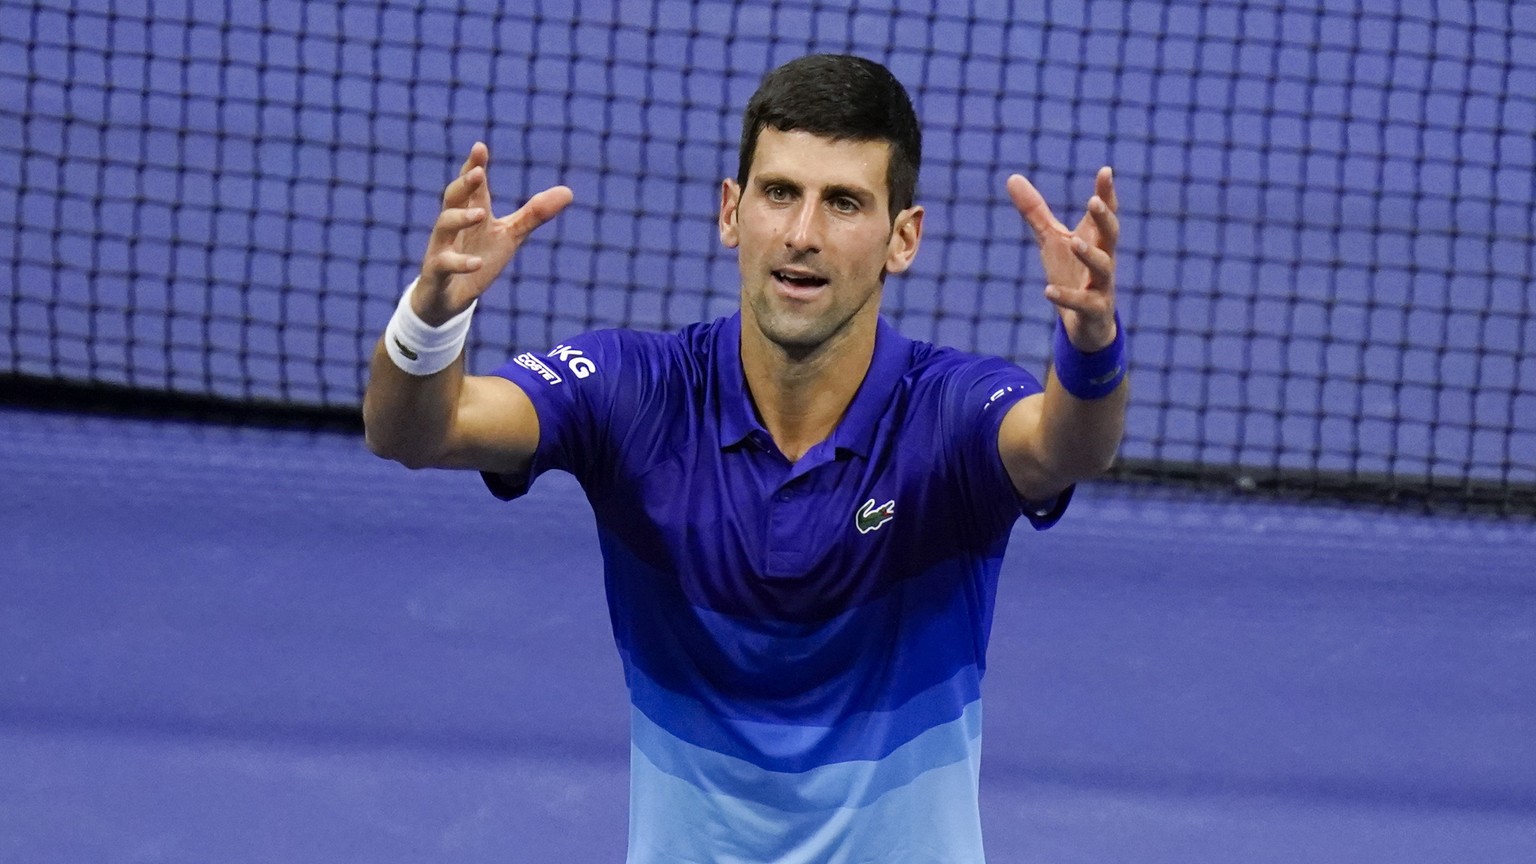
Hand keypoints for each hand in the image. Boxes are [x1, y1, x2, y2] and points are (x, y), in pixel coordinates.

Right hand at [415, 142, 573, 324]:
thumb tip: (568, 191)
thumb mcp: (510, 236)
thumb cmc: (479, 258)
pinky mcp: (437, 273)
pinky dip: (460, 262)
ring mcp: (442, 248)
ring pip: (444, 226)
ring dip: (460, 218)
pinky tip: (478, 262)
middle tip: (478, 172)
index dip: (474, 166)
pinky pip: (444, 264)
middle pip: (452, 198)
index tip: (480, 147)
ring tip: (480, 214)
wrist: (450, 299)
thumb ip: (534, 214)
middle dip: (464, 184)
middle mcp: (453, 226)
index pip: (472, 186)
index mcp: (471, 213)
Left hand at [1007, 167, 1118, 350]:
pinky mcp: (1094, 310)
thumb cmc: (1072, 274)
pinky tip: (1048, 291)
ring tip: (1074, 242)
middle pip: (1110, 236)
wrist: (1087, 324)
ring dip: (1090, 254)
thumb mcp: (1051, 240)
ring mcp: (1102, 286)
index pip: (1105, 214)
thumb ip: (1035, 212)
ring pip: (1103, 267)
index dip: (1106, 194)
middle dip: (1104, 219)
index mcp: (1096, 240)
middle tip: (1094, 201)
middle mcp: (1104, 259)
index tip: (1105, 171)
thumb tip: (1011, 177)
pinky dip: (1066, 298)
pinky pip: (1083, 303)